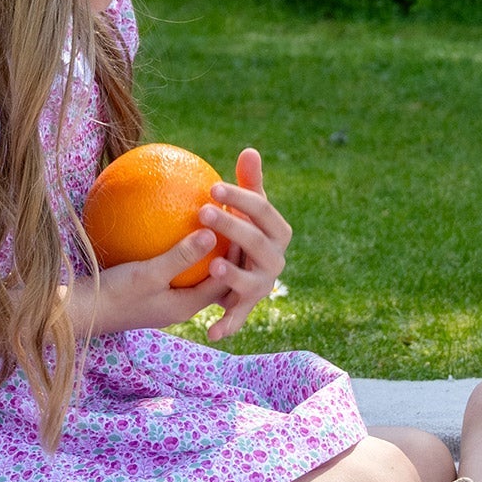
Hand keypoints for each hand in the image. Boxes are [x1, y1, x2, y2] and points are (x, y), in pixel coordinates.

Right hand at [72, 231, 225, 336]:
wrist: (78, 314)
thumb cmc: (113, 295)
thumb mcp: (148, 274)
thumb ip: (180, 256)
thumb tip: (212, 234)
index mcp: (188, 305)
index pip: (228, 280)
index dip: (239, 255)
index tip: (243, 226)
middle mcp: (182, 304)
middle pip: (217, 277)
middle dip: (228, 252)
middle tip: (234, 219)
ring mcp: (168, 298)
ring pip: (197, 273)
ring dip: (205, 251)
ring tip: (211, 219)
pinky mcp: (153, 290)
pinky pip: (176, 268)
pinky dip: (181, 250)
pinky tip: (172, 224)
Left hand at [197, 148, 291, 339]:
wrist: (243, 270)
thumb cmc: (243, 231)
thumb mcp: (246, 209)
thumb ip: (249, 183)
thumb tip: (250, 150)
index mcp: (278, 233)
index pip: (263, 211)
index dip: (241, 199)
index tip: (212, 187)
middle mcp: (276, 261)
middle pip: (257, 243)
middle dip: (233, 228)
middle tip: (202, 212)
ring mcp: (263, 286)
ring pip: (252, 283)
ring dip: (233, 276)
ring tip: (211, 265)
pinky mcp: (247, 307)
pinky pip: (237, 318)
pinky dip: (227, 325)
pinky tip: (210, 331)